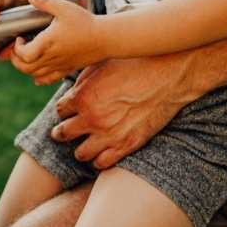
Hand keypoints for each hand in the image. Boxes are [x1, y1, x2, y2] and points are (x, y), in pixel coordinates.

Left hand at [10, 0, 97, 84]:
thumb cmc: (85, 22)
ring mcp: (59, 66)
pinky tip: (38, 73)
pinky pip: (48, 79)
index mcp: (48, 43)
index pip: (24, 55)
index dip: (16, 48)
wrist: (105, 38)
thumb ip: (45, 1)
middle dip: (16, 59)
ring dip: (26, 67)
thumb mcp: (64, 7)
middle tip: (19, 47)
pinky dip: (39, 78)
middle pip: (25, 68)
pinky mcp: (67, 69)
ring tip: (27, 55)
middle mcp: (52, 58)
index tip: (19, 37)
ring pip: (35, 75)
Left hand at [51, 52, 196, 169]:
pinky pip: (102, 163)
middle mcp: (92, 119)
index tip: (70, 107)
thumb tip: (73, 91)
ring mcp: (109, 136)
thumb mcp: (102, 64)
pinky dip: (99, 158)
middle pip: (63, 133)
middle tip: (66, 128)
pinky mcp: (127, 146)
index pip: (60, 110)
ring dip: (80, 146)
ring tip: (85, 140)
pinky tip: (102, 149)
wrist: (166, 76)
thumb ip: (83, 80)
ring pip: (80, 153)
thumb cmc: (135, 64)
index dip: (65, 108)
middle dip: (63, 130)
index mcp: (83, 96)